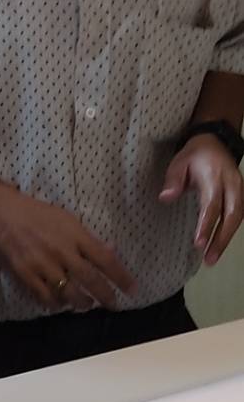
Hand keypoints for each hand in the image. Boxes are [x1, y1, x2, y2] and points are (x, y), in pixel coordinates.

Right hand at [0, 185, 135, 309]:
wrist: (3, 214)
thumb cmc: (38, 213)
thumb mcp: (68, 219)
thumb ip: (88, 238)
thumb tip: (110, 251)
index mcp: (75, 236)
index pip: (105, 260)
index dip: (121, 277)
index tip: (132, 290)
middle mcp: (62, 252)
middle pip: (91, 280)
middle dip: (106, 296)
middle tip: (114, 305)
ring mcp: (44, 266)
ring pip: (70, 294)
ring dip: (83, 303)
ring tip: (88, 305)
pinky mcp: (27, 275)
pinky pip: (46, 297)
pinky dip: (57, 304)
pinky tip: (62, 303)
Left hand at [159, 138, 243, 265]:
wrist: (215, 142)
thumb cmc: (194, 155)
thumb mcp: (179, 161)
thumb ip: (173, 179)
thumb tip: (165, 198)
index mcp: (215, 176)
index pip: (212, 204)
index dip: (206, 224)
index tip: (199, 243)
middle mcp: (232, 184)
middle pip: (232, 215)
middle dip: (221, 239)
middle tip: (209, 259)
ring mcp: (240, 190)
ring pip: (238, 218)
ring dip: (226, 239)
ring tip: (212, 258)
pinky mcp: (241, 195)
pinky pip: (238, 216)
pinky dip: (229, 232)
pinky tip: (219, 246)